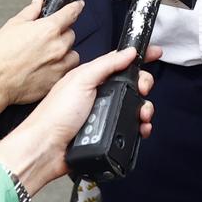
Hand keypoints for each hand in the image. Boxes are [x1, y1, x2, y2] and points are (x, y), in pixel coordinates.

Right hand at [0, 0, 82, 107]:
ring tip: (47, 56)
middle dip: (62, 33)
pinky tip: (45, 68)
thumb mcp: (13, 25)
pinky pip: (67, 71)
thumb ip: (31, 11)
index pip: (71, 13)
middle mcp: (58, 46)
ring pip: (72, 54)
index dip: (76, 7)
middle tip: (46, 38)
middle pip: (71, 34)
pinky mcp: (56, 81)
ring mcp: (59, 65)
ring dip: (64, 52)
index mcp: (49, 29)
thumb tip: (39, 0)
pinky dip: (60, 68)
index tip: (79, 5)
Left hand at [0, 44, 161, 195]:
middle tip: (144, 88)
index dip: (139, 57)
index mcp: (93, 77)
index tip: (155, 53)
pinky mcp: (107, 135)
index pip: (121, 62)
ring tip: (143, 113)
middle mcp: (100, 95)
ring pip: (134, 107)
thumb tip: (129, 52)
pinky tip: (141, 128)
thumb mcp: (81, 80)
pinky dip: (139, 127)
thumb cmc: (55, 113)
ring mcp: (104, 115)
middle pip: (132, 85)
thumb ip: (106, 64)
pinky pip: (130, 128)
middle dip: (144, 84)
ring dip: (144, 108)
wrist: (46, 150)